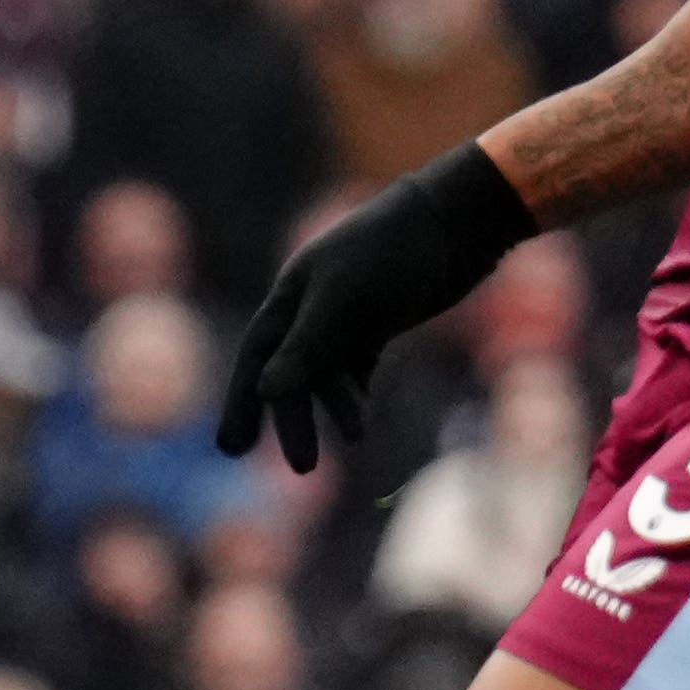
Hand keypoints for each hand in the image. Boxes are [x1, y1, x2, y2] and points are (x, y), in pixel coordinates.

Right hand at [213, 144, 536, 470]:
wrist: (454, 221)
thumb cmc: (394, 250)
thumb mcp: (346, 298)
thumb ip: (307, 345)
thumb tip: (266, 392)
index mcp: (291, 296)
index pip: (257, 357)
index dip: (241, 403)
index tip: (234, 449)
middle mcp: (311, 308)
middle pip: (290, 373)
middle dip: (290, 420)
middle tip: (300, 469)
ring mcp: (346, 316)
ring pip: (328, 374)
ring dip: (335, 409)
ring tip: (355, 438)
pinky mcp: (378, 321)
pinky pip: (356, 367)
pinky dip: (357, 392)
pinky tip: (363, 415)